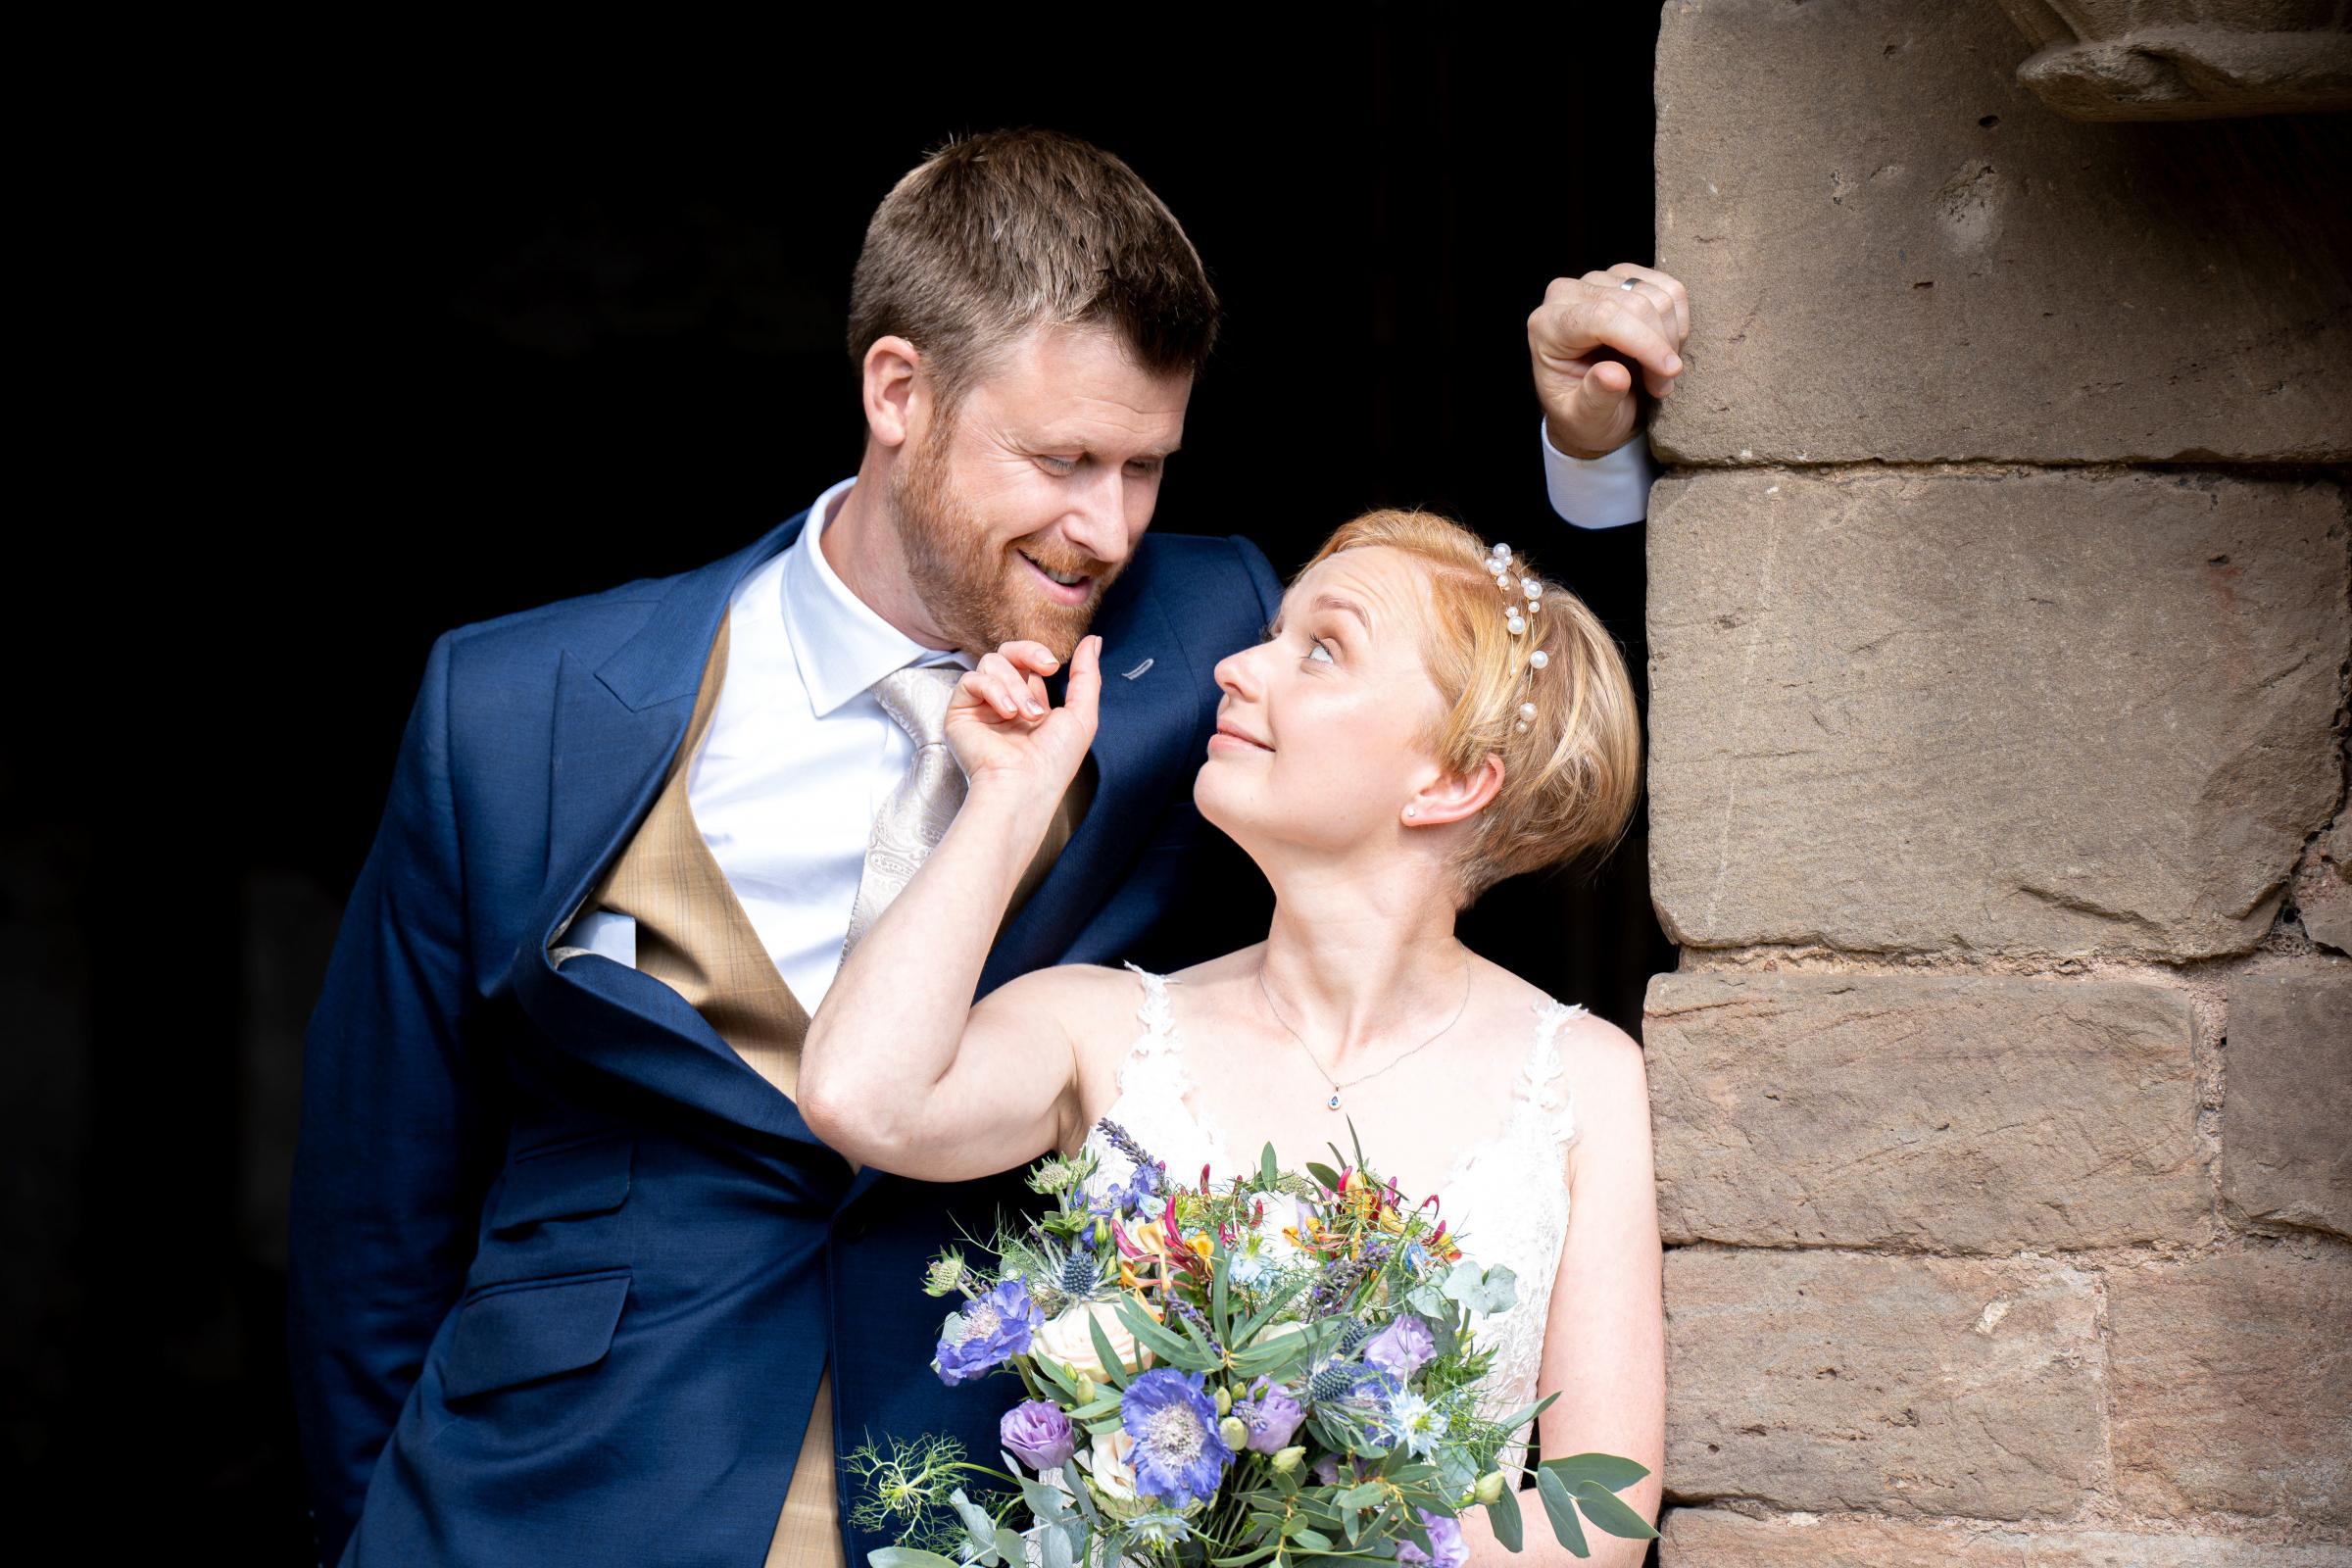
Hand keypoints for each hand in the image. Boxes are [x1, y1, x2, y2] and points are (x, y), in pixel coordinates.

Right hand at [946, 636, 1102, 799]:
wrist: (1026, 786)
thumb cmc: (1055, 761)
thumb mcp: (1082, 715)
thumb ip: (1087, 675)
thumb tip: (1093, 641)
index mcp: (1030, 705)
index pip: (1028, 662)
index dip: (1038, 655)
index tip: (1054, 666)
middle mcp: (1004, 704)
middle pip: (1007, 653)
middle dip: (1027, 652)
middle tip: (1047, 667)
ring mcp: (980, 708)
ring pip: (991, 663)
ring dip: (1015, 685)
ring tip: (1026, 714)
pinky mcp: (960, 713)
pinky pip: (971, 680)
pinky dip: (993, 690)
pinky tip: (1007, 713)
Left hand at [1527, 264, 1690, 459]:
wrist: (1592, 407)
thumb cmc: (1583, 416)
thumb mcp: (1584, 420)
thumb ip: (1595, 399)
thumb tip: (1614, 374)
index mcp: (1547, 326)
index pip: (1603, 317)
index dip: (1644, 342)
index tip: (1669, 372)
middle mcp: (1568, 294)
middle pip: (1636, 303)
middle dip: (1660, 348)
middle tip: (1661, 386)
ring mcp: (1598, 280)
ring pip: (1659, 295)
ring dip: (1671, 338)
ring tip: (1659, 373)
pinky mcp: (1625, 277)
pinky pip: (1670, 289)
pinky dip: (1677, 322)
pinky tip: (1663, 348)